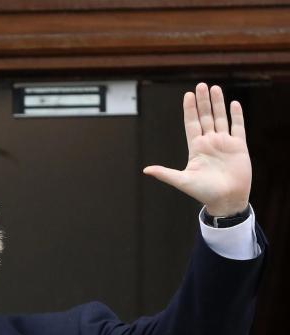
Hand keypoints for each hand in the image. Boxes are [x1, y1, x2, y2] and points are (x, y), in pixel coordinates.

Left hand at [143, 83, 250, 217]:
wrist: (226, 200)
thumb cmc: (203, 192)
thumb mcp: (183, 181)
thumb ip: (165, 173)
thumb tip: (146, 170)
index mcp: (196, 149)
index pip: (191, 124)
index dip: (190, 110)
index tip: (187, 95)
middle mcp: (210, 143)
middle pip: (205, 117)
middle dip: (203, 102)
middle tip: (200, 85)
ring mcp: (224, 143)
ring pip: (220, 118)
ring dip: (218, 103)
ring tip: (214, 88)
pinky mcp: (239, 146)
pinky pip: (238, 127)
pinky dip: (236, 115)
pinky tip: (233, 103)